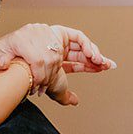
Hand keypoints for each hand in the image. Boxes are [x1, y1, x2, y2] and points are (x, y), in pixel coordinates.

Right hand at [0, 23, 115, 102]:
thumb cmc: (34, 80)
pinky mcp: (58, 32)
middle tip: (107, 65)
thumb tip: (75, 101)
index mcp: (55, 63)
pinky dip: (87, 44)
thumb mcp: (54, 90)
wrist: (24, 72)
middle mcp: (56, 50)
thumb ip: (65, 96)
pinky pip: (78, 36)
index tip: (103, 68)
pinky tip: (93, 56)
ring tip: (101, 62)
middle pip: (80, 53)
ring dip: (94, 52)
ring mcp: (56, 40)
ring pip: (81, 44)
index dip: (90, 66)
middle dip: (95, 58)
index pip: (76, 62)